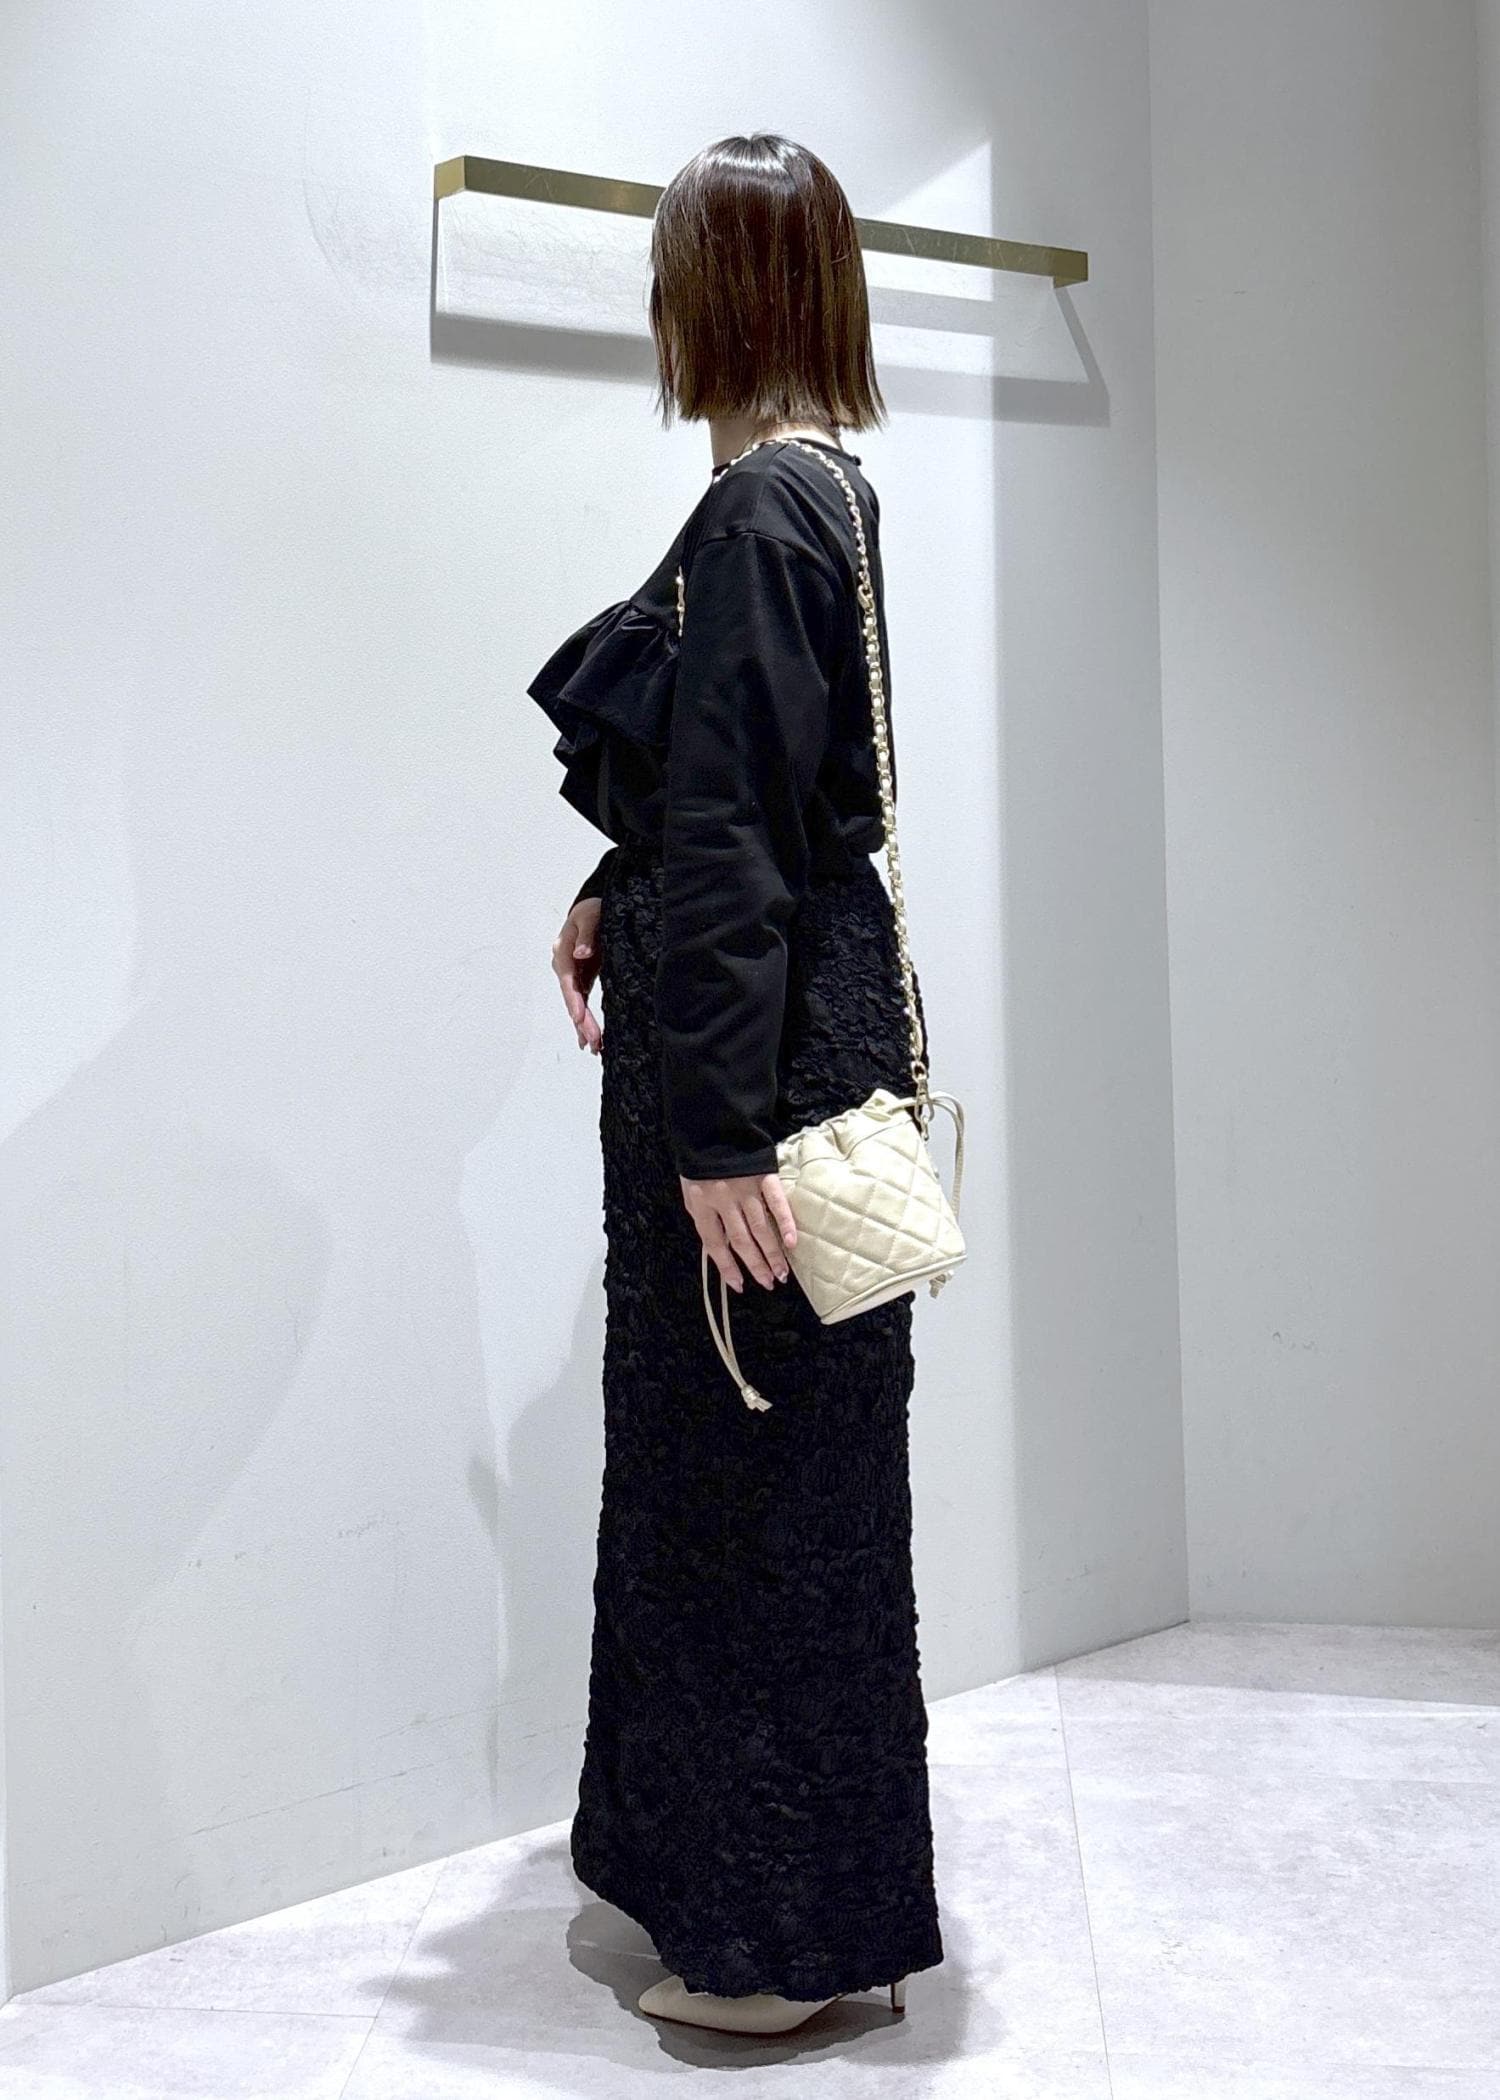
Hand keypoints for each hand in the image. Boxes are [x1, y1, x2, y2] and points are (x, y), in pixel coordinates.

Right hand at [553, 897, 602, 1053]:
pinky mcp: (582, 979)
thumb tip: (581, 953)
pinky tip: (591, 1039)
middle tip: (593, 1042)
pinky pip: (583, 1003)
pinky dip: (585, 1020)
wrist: (592, 909)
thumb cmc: (592, 909)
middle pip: (572, 998)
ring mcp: (572, 975)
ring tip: (594, 1048)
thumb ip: (587, 934)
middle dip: (581, 1022)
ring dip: (584, 1027)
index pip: (568, 981)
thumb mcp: (591, 915)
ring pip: (576, 1005)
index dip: (573, 1001)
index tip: (579, 1018)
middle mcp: (564, 967)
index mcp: (563, 951)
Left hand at [681, 1170, 797, 1293]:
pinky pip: (777, 1202)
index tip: (740, 1286)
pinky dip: (786, 1223)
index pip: (714, 1243)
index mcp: (701, 1204)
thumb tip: (721, 1248)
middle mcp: (723, 1199)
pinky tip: (793, 1242)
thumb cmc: (701, 1164)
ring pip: (761, 1227)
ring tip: (782, 1273)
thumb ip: (705, 1218)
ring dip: (772, 1253)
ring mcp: (746, 1188)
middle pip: (741, 1240)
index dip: (727, 1267)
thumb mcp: (692, 1192)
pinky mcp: (764, 1176)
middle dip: (756, 1265)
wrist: (713, 1126)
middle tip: (769, 1283)